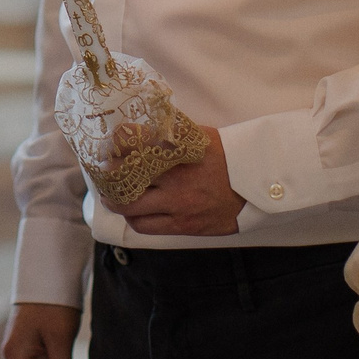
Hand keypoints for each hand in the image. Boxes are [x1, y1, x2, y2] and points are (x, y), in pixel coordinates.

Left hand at [108, 125, 244, 235]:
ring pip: (132, 211)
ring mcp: (178, 206)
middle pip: (124, 183)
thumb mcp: (198, 137)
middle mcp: (173, 180)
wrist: (255, 186)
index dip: (114, 146)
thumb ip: (170, 134)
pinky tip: (136, 213)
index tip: (106, 147)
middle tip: (104, 178)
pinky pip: (148, 228)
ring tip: (115, 198)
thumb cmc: (227, 157)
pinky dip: (137, 220)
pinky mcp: (184, 226)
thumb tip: (141, 130)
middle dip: (108, 181)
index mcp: (177, 152)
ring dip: (119, 205)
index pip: (133, 145)